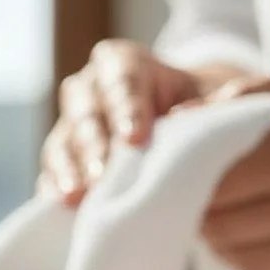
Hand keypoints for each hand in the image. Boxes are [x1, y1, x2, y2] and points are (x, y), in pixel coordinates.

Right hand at [39, 40, 201, 205]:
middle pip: (84, 109)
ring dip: (69, 168)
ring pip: (63, 140)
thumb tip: (202, 115)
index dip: (125, 105)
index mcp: (126, 64)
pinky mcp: (62, 161)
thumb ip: (214, 104)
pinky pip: (52, 172)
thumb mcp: (217, 99)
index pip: (120, 75)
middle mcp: (91, 89)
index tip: (136, 138)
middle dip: (94, 143)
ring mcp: (72, 126)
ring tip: (79, 195)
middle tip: (105, 174)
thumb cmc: (202, 111)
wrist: (185, 135)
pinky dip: (56, 187)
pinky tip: (65, 205)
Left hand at [204, 58, 269, 269]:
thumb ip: (252, 96)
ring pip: (243, 260)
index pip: (215, 186)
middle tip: (203, 185)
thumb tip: (185, 118)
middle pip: (220, 229)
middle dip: (202, 208)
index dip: (191, 176)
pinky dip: (263, 253)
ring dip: (226, 237)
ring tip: (232, 205)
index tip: (190, 161)